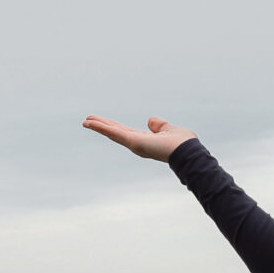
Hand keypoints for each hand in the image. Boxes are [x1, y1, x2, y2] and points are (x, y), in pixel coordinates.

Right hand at [83, 115, 199, 162]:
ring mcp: (134, 143)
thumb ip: (160, 126)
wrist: (187, 152)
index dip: (113, 127)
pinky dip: (102, 128)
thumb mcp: (170, 129)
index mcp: (145, 140)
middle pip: (115, 132)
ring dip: (98, 126)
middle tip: (88, 121)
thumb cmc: (183, 143)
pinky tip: (91, 123)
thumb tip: (150, 120)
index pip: (125, 132)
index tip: (102, 122)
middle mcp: (137, 143)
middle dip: (102, 126)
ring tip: (85, 121)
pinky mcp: (133, 142)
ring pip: (112, 133)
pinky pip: (114, 133)